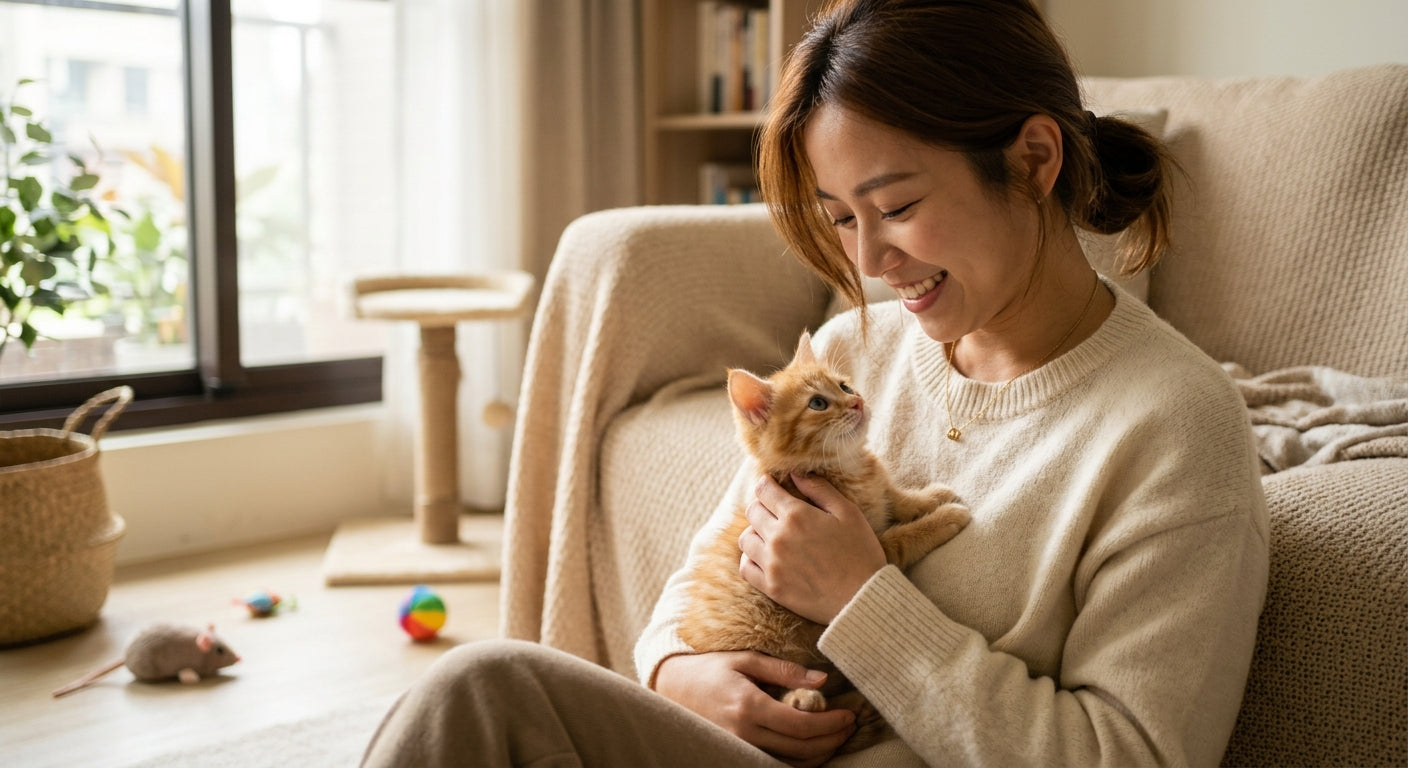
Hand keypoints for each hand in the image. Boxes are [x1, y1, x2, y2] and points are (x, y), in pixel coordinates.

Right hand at [655, 651, 856, 766]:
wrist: (673, 687)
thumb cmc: (710, 669)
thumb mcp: (746, 660)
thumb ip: (785, 670)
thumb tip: (822, 678)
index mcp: (749, 706)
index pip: (801, 724)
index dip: (830, 723)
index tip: (849, 714)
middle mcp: (744, 733)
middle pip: (802, 748)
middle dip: (832, 739)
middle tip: (850, 724)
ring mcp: (740, 748)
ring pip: (792, 763)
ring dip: (821, 753)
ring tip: (837, 735)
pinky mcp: (738, 754)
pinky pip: (777, 764)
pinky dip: (801, 760)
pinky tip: (813, 746)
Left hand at [740, 473, 886, 623]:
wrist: (863, 599)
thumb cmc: (861, 553)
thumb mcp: (848, 513)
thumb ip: (819, 490)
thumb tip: (795, 474)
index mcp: (796, 516)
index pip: (764, 490)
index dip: (767, 484)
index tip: (773, 488)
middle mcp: (778, 538)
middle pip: (752, 511)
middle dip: (762, 506)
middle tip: (777, 512)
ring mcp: (772, 564)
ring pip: (746, 539)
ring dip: (756, 533)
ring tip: (772, 536)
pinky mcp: (771, 587)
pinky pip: (746, 567)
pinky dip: (751, 559)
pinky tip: (766, 558)